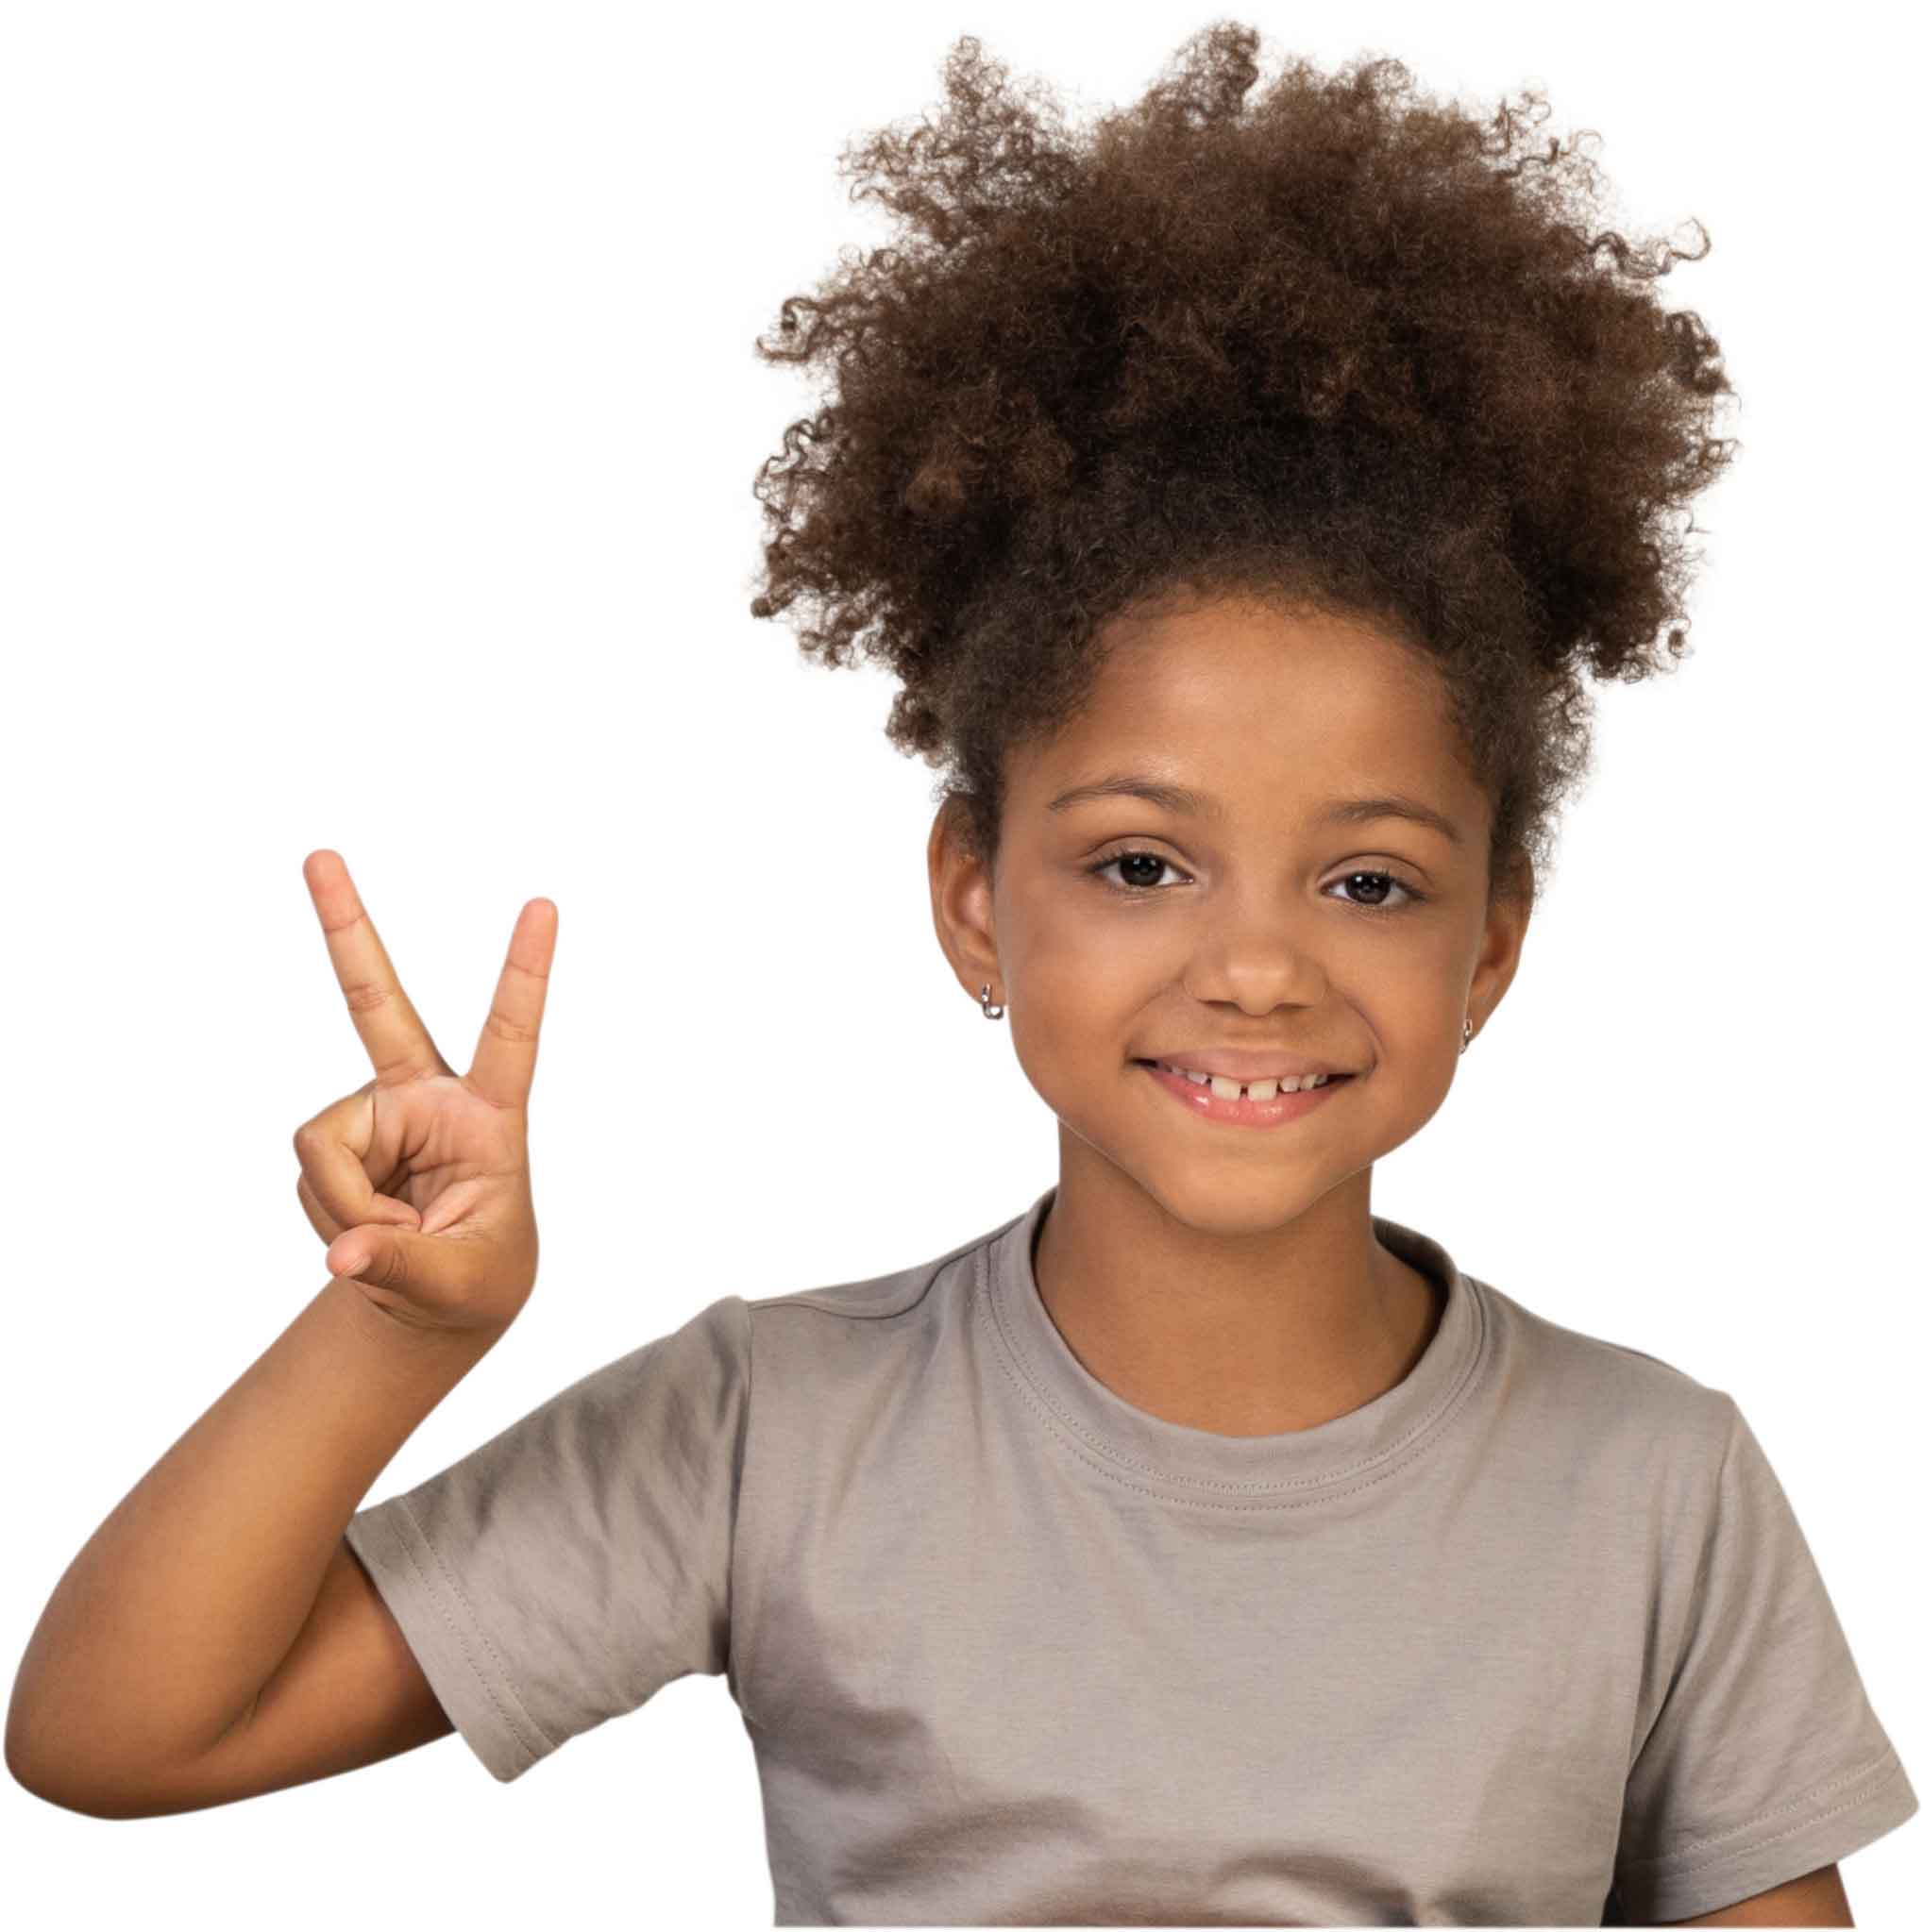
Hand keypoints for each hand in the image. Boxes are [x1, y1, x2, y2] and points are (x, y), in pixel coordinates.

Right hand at [291, 849, 555, 1336]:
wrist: (438, 1301)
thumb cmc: (476, 1277)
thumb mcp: (459, 1282)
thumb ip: (403, 1265)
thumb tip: (342, 1252)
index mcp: (491, 1116)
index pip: (513, 1035)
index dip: (525, 973)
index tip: (546, 903)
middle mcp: (428, 1097)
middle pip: (378, 1005)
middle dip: (345, 929)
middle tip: (318, 853)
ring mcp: (377, 1114)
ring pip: (321, 1147)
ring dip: (344, 1207)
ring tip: (390, 1234)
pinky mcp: (340, 1138)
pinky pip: (310, 1176)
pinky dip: (329, 1215)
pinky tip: (360, 1229)